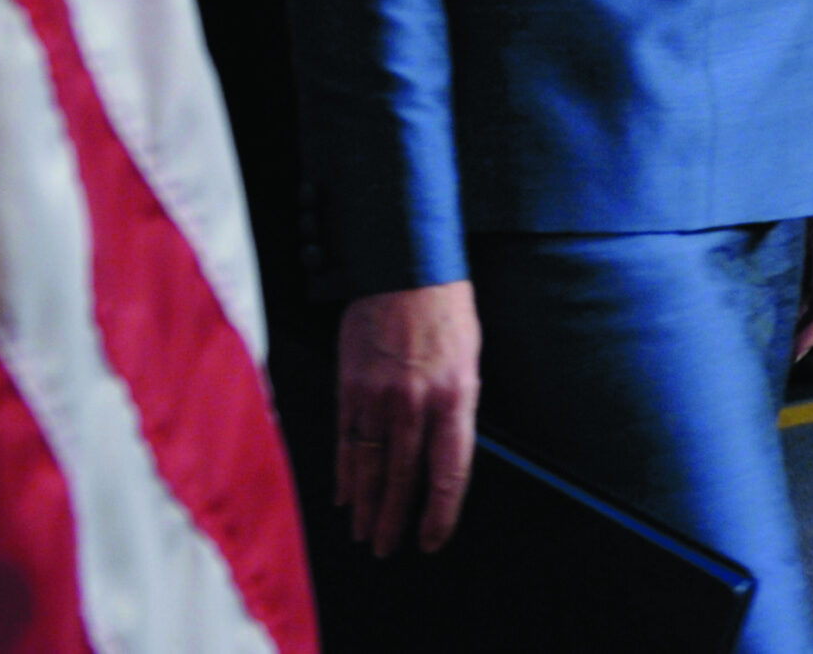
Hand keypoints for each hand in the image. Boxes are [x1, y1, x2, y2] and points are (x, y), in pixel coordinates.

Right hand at [335, 281, 479, 556]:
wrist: (406, 265)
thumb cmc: (445, 309)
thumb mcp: (469, 359)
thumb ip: (456, 408)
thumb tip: (444, 453)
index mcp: (454, 396)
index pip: (448, 473)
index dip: (439, 514)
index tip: (431, 540)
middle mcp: (416, 402)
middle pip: (402, 478)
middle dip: (394, 519)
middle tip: (387, 548)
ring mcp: (378, 396)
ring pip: (369, 466)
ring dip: (365, 505)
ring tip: (363, 532)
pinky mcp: (350, 385)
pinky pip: (346, 439)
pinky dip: (344, 471)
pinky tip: (343, 493)